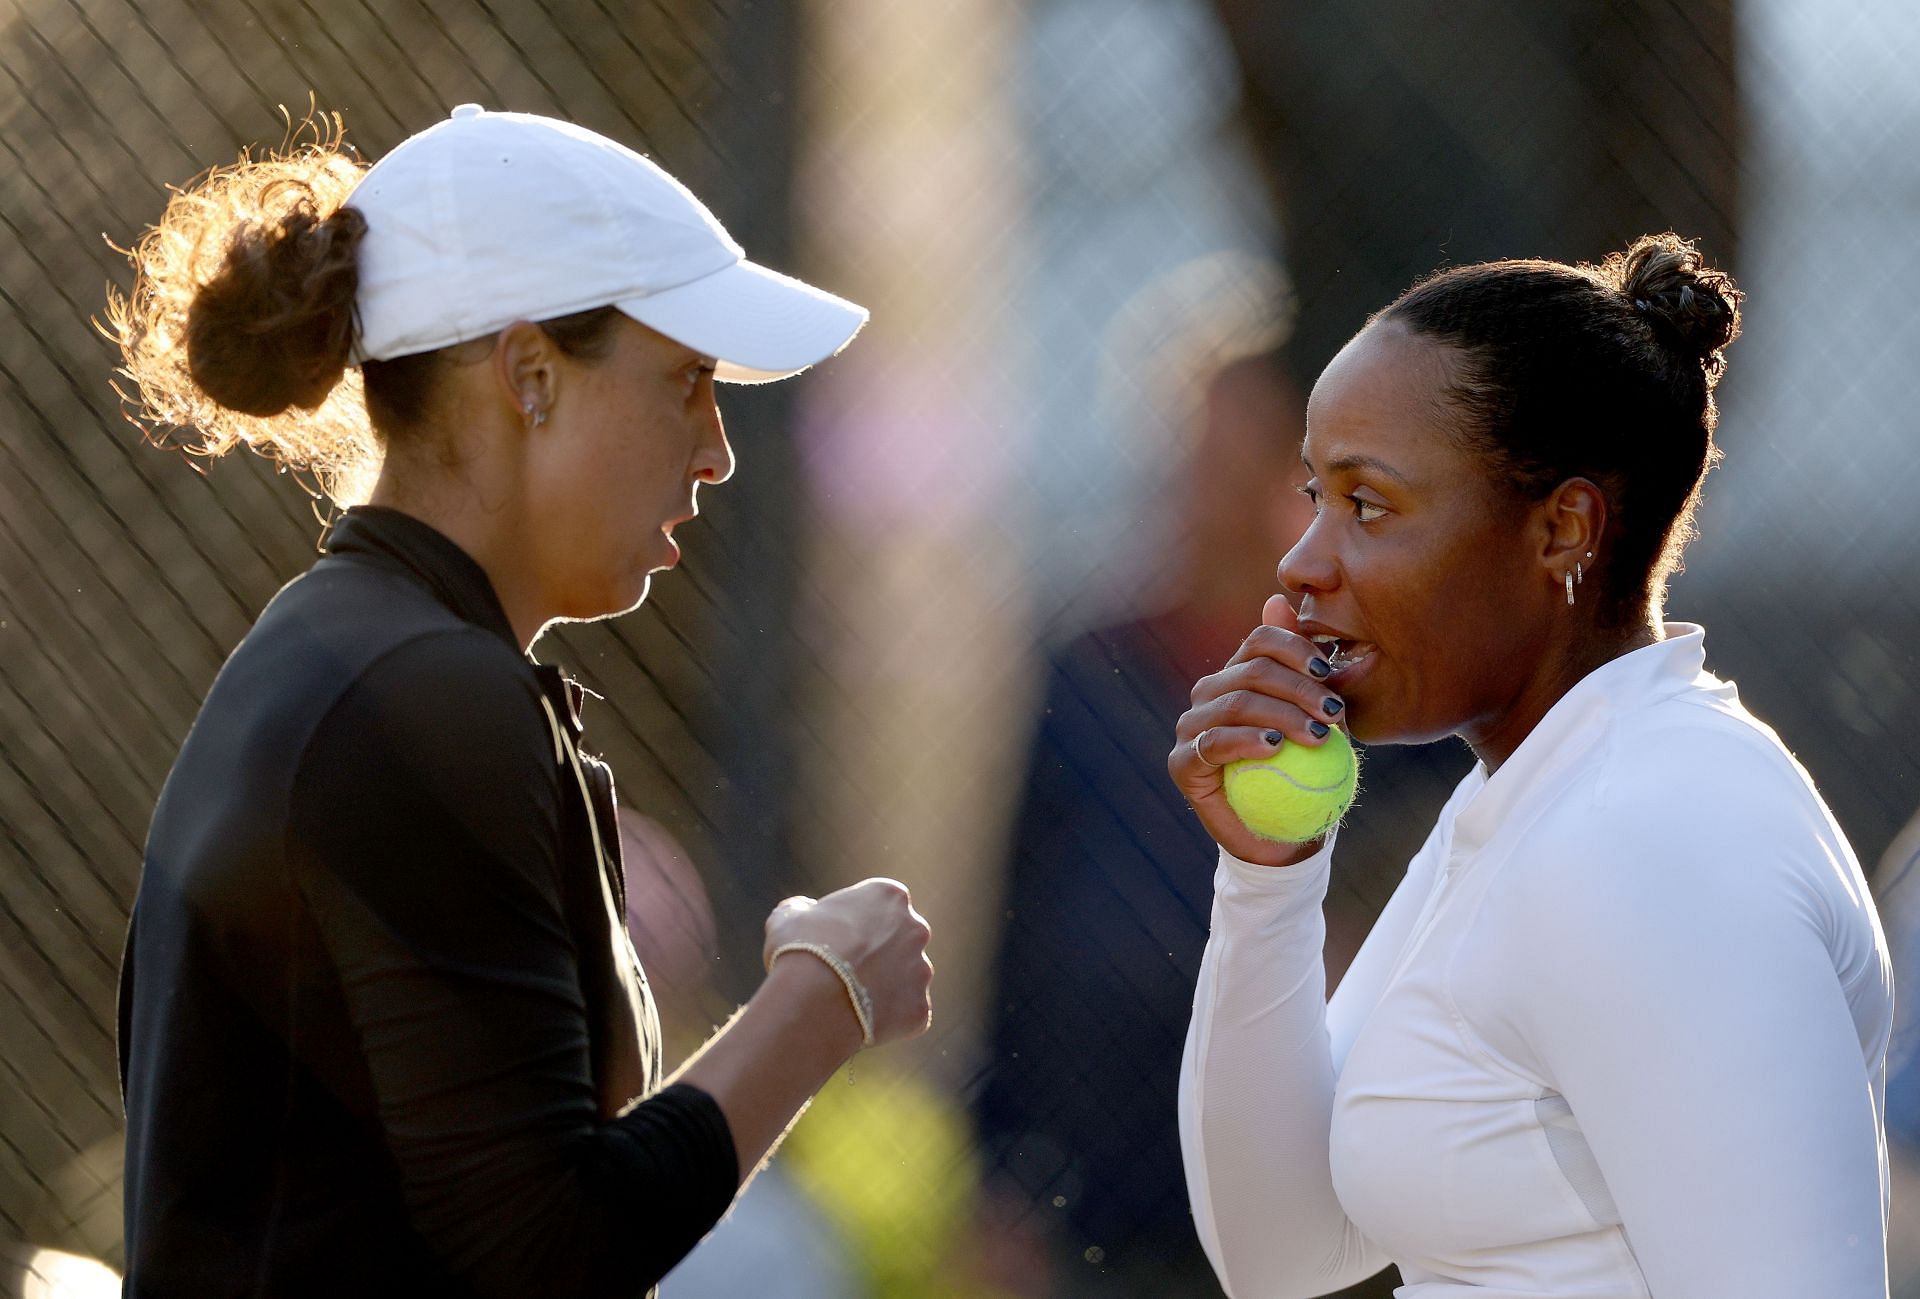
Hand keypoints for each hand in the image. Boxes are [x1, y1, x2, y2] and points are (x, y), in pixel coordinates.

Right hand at [762, 879, 933, 1048]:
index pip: (879, 904)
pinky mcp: (920, 1009)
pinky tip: (858, 1022)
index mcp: (888, 896)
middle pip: (899, 940)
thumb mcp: (788, 917)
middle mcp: (915, 929)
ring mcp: (922, 970)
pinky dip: (886, 1019)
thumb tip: (803, 911)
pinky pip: (905, 1014)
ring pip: (905, 978)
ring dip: (884, 987)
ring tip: (848, 1001)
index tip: (836, 937)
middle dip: (878, 953)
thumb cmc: (800, 952)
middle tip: (845, 972)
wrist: (813, 1003)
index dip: (856, 922)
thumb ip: (801, 909)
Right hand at [1168, 593, 1345, 865]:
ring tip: (1318, 735)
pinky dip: (1246, 742)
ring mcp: (1191, 728)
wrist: (1284, 833)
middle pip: (1251, 671)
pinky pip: (1213, 743)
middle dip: (1298, 687)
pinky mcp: (1183, 763)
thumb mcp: (1314, 716)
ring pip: (1236, 703)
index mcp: (1236, 676)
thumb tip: (1275, 599)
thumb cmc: (1305, 772)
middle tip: (1335, 713)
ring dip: (1283, 715)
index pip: (1260, 643)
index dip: (1296, 649)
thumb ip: (1299, 666)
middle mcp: (1207, 695)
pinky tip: (1276, 747)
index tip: (1330, 673)